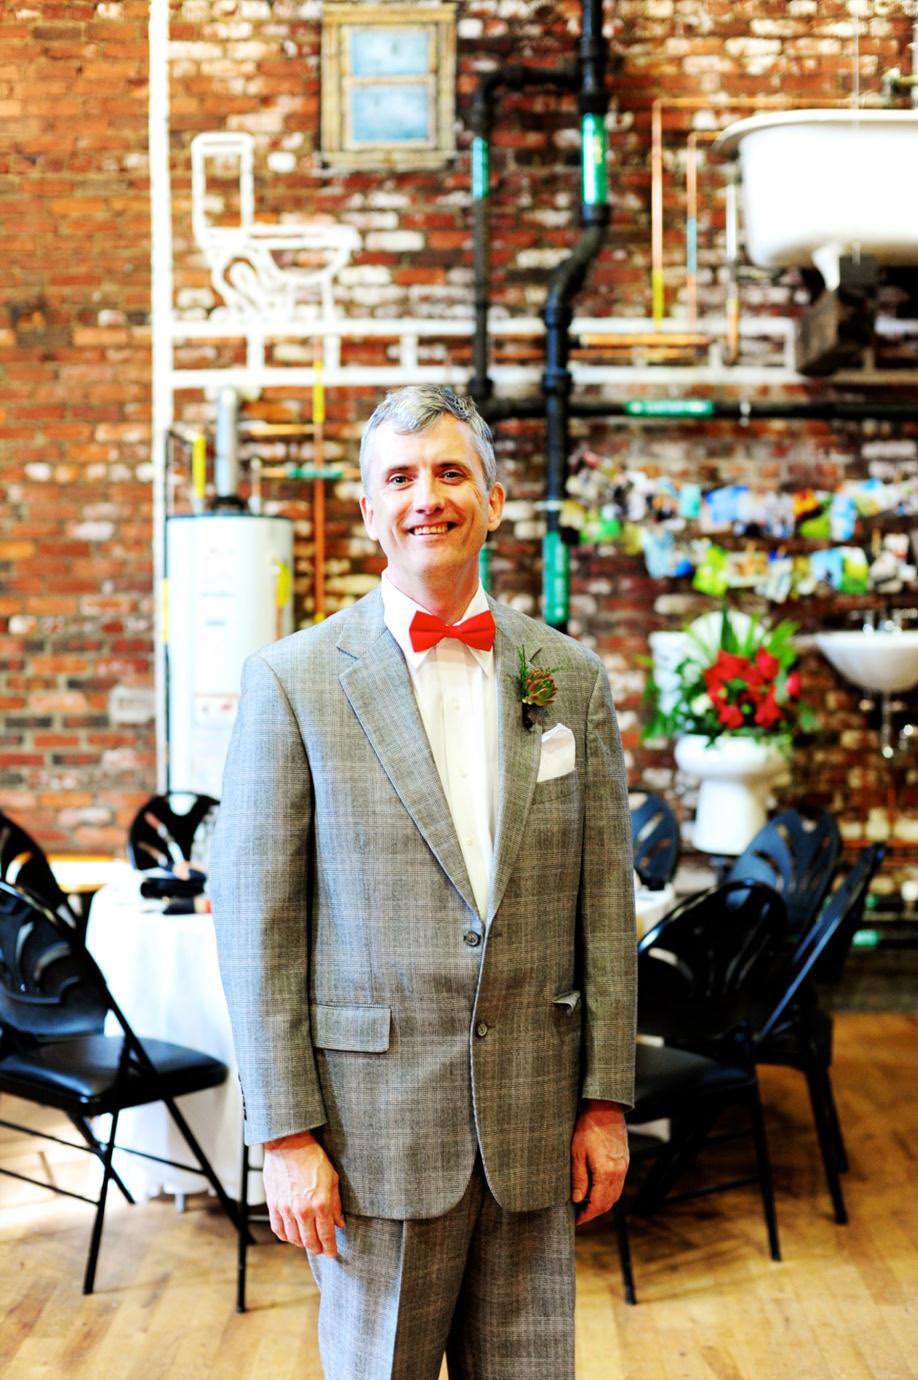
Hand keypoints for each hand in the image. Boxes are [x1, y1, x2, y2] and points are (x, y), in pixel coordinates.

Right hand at [262, 1130, 343, 1255]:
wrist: (289, 1145)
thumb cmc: (314, 1159)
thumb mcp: (332, 1179)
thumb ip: (336, 1204)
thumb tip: (339, 1224)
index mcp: (320, 1204)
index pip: (326, 1235)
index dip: (330, 1248)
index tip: (332, 1254)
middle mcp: (303, 1210)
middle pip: (310, 1242)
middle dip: (317, 1249)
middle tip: (322, 1249)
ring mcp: (286, 1209)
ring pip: (293, 1239)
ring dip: (302, 1243)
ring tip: (308, 1241)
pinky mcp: (273, 1205)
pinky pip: (278, 1229)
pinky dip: (285, 1236)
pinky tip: (292, 1234)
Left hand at [570, 1099, 628, 1225]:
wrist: (605, 1108)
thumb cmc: (587, 1128)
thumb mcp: (577, 1153)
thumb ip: (578, 1178)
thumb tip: (577, 1200)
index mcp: (606, 1172)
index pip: (598, 1204)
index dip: (587, 1215)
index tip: (576, 1220)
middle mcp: (619, 1172)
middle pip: (609, 1203)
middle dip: (594, 1212)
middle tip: (579, 1215)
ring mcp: (624, 1166)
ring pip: (615, 1195)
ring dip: (602, 1203)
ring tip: (586, 1204)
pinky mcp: (625, 1160)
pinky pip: (619, 1184)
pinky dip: (609, 1192)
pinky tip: (597, 1189)